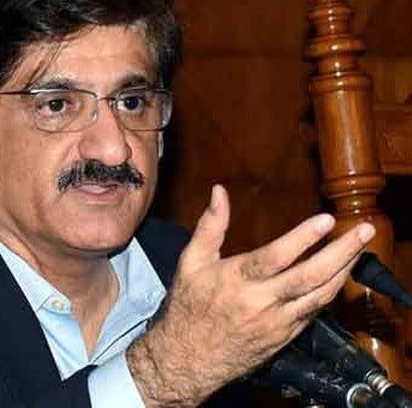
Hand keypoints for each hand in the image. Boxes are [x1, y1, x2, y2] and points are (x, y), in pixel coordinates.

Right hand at [127, 185, 374, 406]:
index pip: (276, 256)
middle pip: (310, 276)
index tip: (327, 219)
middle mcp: (261, 302)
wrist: (188, 358)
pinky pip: (314, 312)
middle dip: (341, 252)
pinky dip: (329, 292)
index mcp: (236, 280)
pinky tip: (338, 275)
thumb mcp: (191, 262)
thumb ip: (210, 225)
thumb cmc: (188, 307)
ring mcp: (276, 322)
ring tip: (359, 249)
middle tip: (364, 231)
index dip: (304, 237)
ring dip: (343, 271)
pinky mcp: (284, 337)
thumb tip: (219, 192)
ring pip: (320, 296)